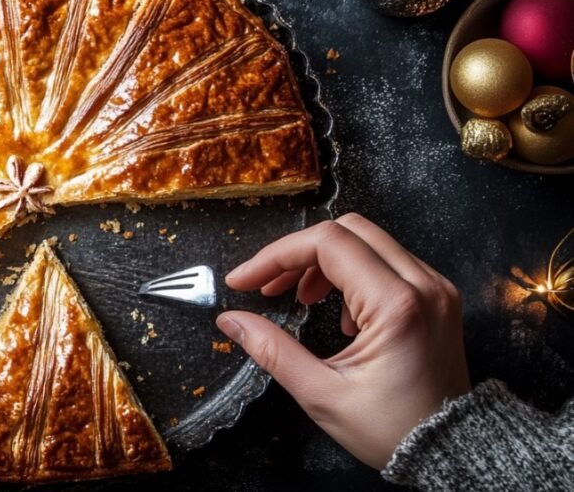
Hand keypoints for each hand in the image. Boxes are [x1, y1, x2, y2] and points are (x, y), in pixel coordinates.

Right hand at [216, 213, 469, 469]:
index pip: (327, 244)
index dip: (276, 256)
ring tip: (301, 299)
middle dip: (298, 253)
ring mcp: (435, 288)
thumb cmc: (393, 429)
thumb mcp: (321, 393)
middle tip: (269, 285)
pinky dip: (352, 274)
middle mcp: (424, 285)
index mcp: (397, 305)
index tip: (244, 281)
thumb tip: (230, 321)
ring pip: (368, 241)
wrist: (449, 451)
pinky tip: (340, 313)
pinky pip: (388, 261)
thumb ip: (272, 350)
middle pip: (348, 230)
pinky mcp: (437, 297)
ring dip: (324, 261)